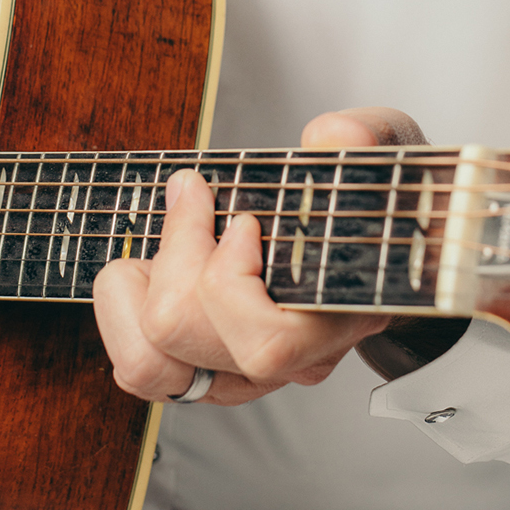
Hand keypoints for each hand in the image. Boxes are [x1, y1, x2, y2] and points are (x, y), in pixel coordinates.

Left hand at [92, 106, 424, 405]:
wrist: (384, 239)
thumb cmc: (377, 200)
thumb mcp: (382, 153)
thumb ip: (366, 136)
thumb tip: (335, 134)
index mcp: (334, 320)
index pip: (264, 343)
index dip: (230, 278)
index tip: (243, 218)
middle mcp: (285, 364)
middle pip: (178, 334)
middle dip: (173, 251)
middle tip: (195, 196)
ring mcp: (240, 376)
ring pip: (145, 365)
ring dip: (139, 288)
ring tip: (170, 240)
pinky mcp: (203, 373)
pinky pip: (134, 366)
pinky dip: (124, 309)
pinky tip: (157, 265)